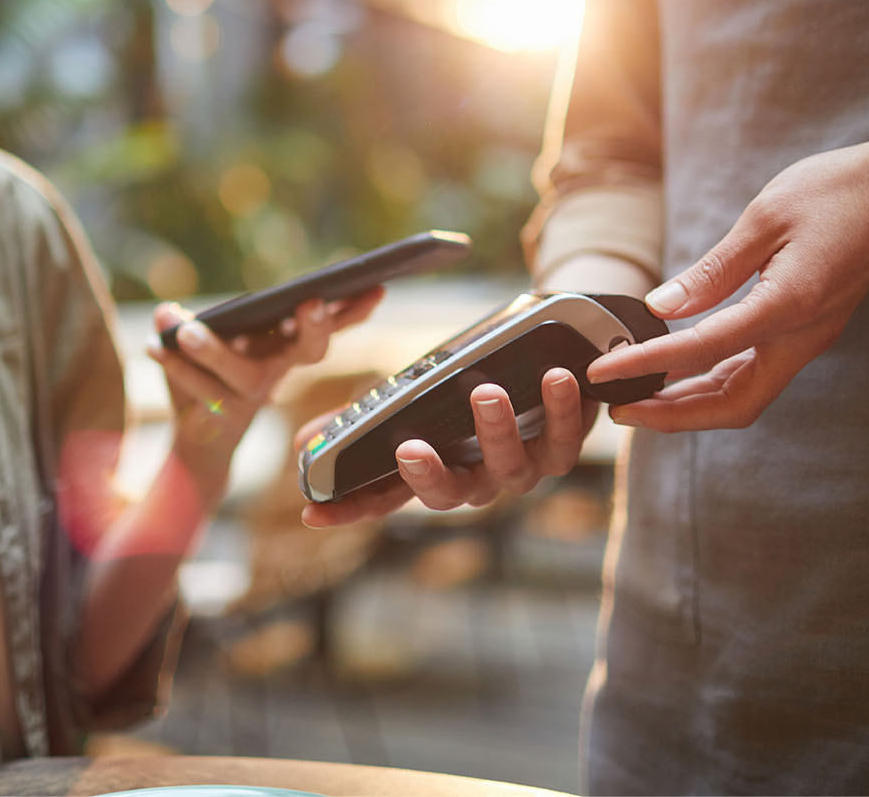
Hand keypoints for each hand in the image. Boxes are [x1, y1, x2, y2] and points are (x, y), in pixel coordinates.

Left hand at [147, 290, 383, 495]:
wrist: (199, 444)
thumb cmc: (208, 382)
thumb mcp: (202, 343)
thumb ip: (186, 326)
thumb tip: (167, 311)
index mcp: (282, 347)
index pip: (325, 327)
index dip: (351, 311)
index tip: (376, 288)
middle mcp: (276, 371)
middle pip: (308, 352)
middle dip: (314, 328)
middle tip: (310, 302)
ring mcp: (253, 396)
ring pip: (243, 374)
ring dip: (215, 350)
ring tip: (187, 331)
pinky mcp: (226, 416)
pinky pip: (202, 391)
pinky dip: (176, 368)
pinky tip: (155, 347)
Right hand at [300, 368, 597, 526]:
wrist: (543, 355)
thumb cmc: (467, 384)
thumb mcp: (411, 398)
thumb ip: (364, 419)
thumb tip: (304, 443)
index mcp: (433, 469)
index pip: (382, 498)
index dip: (349, 509)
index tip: (313, 513)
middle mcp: (474, 480)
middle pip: (448, 496)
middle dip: (428, 476)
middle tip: (408, 449)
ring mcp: (519, 468)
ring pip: (509, 468)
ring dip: (495, 432)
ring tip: (485, 393)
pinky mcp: (562, 445)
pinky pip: (565, 438)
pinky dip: (561, 408)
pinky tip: (555, 377)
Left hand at [586, 140, 868, 431]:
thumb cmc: (837, 192)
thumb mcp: (766, 217)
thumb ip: (713, 270)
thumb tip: (660, 307)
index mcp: (790, 305)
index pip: (705, 349)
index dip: (647, 365)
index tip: (601, 372)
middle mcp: (802, 337)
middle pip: (732, 404)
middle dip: (671, 415)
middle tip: (616, 407)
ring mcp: (805, 340)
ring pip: (743, 397)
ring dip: (688, 406)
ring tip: (635, 398)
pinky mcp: (803, 332)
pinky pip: (753, 374)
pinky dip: (710, 382)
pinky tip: (676, 374)